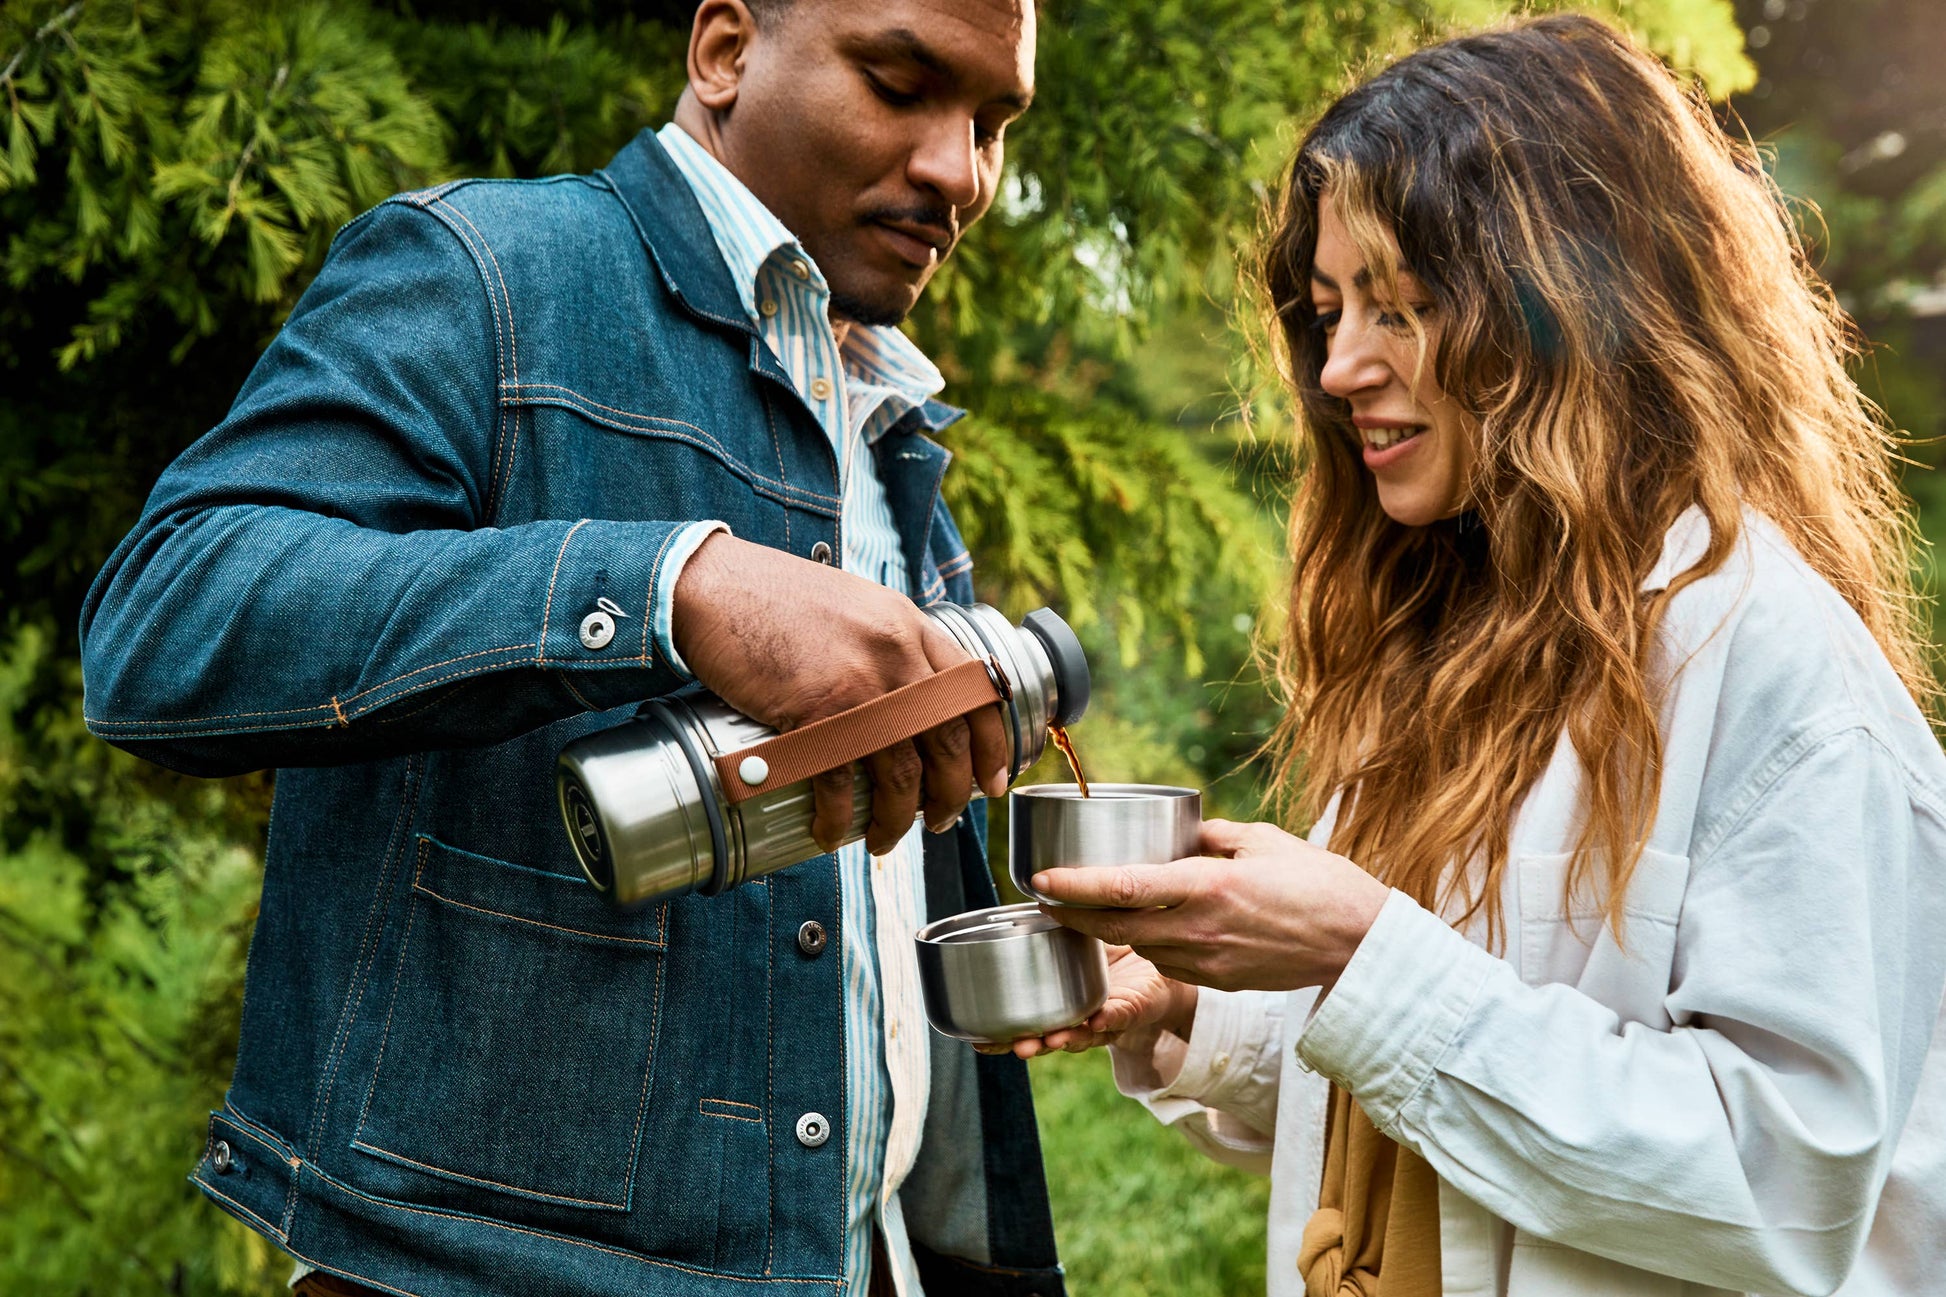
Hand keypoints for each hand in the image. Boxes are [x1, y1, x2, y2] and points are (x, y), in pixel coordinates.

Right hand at [671, 532, 1007, 853]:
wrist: (715, 586)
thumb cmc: (775, 598)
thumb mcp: (856, 607)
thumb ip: (888, 645)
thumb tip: (910, 699)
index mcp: (912, 627)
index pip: (975, 693)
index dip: (991, 746)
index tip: (992, 782)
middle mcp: (898, 655)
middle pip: (946, 742)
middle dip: (950, 795)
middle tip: (941, 821)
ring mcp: (860, 685)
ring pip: (901, 774)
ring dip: (898, 819)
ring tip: (886, 840)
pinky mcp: (816, 712)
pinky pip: (842, 783)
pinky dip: (839, 819)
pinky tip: (831, 833)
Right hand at [973, 945, 1196, 1058]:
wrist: (1165, 959)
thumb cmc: (1119, 952)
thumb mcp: (1082, 938)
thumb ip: (1060, 925)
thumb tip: (1034, 888)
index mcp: (1062, 1003)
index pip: (1028, 1024)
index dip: (1002, 1035)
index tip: (977, 1040)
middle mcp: (1082, 1017)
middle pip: (1051, 1038)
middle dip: (1030, 1044)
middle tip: (1010, 1046)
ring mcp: (1109, 1016)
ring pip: (1085, 1035)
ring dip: (1066, 1038)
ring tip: (1050, 1039)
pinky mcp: (1137, 1006)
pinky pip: (1123, 1015)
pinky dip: (1109, 1019)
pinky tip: (1096, 1020)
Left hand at [1030, 819, 1390, 992]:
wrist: (1359, 944)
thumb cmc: (1318, 882)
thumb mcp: (1262, 840)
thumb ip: (1211, 835)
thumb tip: (1178, 832)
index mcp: (1206, 886)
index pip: (1122, 888)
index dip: (1073, 886)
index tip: (1039, 878)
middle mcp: (1198, 929)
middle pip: (1114, 926)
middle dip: (1072, 914)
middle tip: (1044, 895)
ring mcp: (1207, 962)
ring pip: (1139, 947)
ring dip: (1108, 931)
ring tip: (1085, 908)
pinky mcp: (1218, 981)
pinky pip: (1168, 963)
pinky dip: (1150, 945)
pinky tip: (1147, 927)